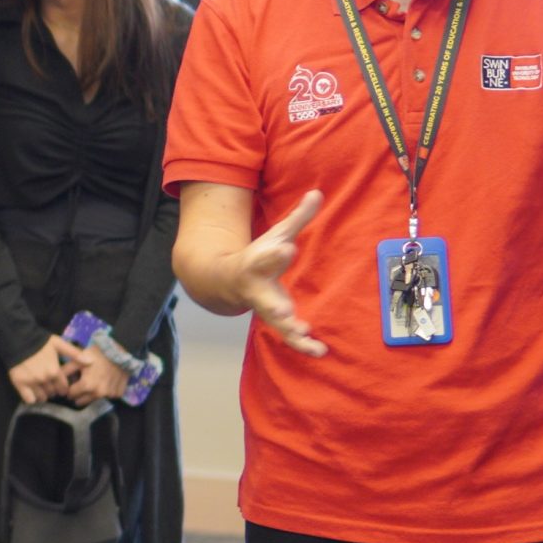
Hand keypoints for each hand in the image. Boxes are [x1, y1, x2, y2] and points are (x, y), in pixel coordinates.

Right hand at [7, 336, 82, 405]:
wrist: (19, 339)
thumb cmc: (40, 342)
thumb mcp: (59, 344)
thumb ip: (74, 354)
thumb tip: (91, 362)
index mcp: (55, 371)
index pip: (63, 387)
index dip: (63, 387)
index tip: (61, 386)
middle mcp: (45, 379)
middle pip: (53, 392)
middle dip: (54, 390)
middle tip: (51, 386)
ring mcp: (32, 383)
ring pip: (42, 397)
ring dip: (44, 395)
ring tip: (42, 389)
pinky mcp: (20, 384)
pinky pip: (29, 399)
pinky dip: (32, 398)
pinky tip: (32, 393)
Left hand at [64, 346, 130, 406]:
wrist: (120, 351)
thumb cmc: (96, 355)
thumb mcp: (78, 360)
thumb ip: (65, 370)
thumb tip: (55, 379)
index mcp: (86, 386)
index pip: (71, 395)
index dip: (69, 389)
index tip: (71, 385)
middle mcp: (98, 394)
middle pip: (82, 401)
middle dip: (78, 395)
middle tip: (80, 385)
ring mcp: (109, 395)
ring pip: (94, 400)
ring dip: (90, 395)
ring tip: (91, 384)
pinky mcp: (118, 394)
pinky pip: (108, 397)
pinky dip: (104, 392)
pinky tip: (104, 383)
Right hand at [237, 189, 326, 356]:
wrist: (223, 281)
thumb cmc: (257, 255)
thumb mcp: (276, 235)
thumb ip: (298, 218)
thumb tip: (318, 192)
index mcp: (257, 263)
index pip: (267, 258)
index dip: (276, 254)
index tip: (287, 248)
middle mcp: (258, 289)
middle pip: (266, 299)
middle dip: (275, 306)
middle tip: (285, 311)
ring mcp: (265, 308)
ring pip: (276, 324)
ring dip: (290, 331)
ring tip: (304, 335)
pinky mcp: (276, 321)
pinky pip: (288, 336)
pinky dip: (302, 344)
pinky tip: (319, 350)